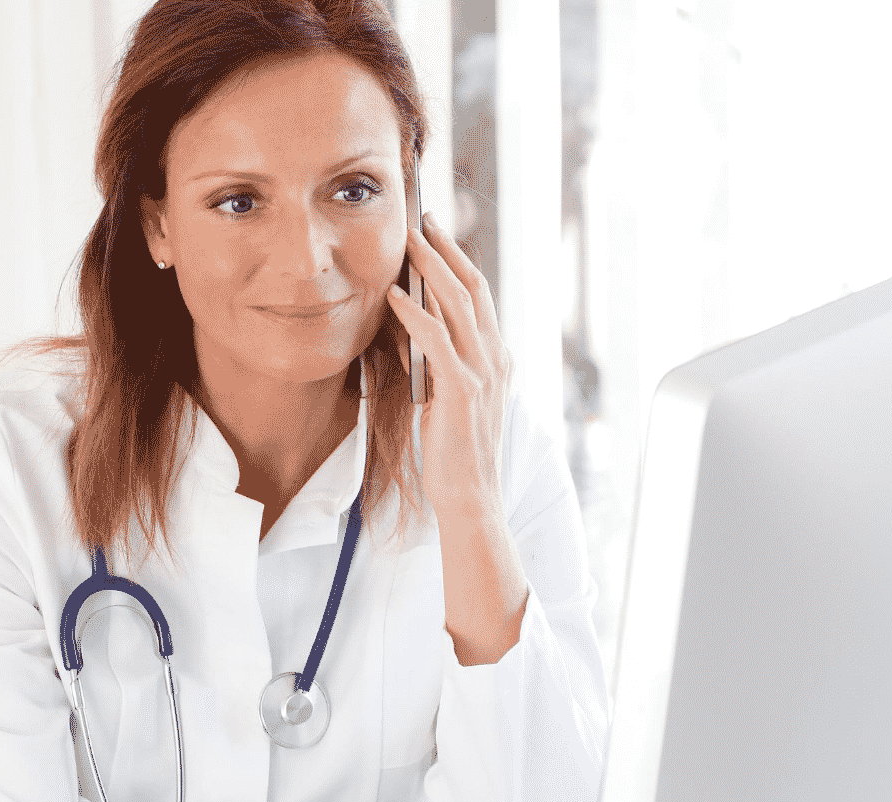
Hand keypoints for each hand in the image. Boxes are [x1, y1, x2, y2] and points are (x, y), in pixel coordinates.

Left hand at [384, 211, 513, 517]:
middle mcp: (496, 357)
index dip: (458, 260)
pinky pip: (437, 341)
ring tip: (409, 241)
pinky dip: (416, 314)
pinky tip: (396, 296)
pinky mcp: (462, 390)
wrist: (470, 493)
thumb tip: (407, 329)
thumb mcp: (444, 396)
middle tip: (424, 218)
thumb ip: (435, 362)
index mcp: (496, 357)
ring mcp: (483, 372)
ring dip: (431, 268)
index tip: (436, 233)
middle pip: (472, 288)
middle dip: (446, 249)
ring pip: (458, 304)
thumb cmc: (453, 449)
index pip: (479, 296)